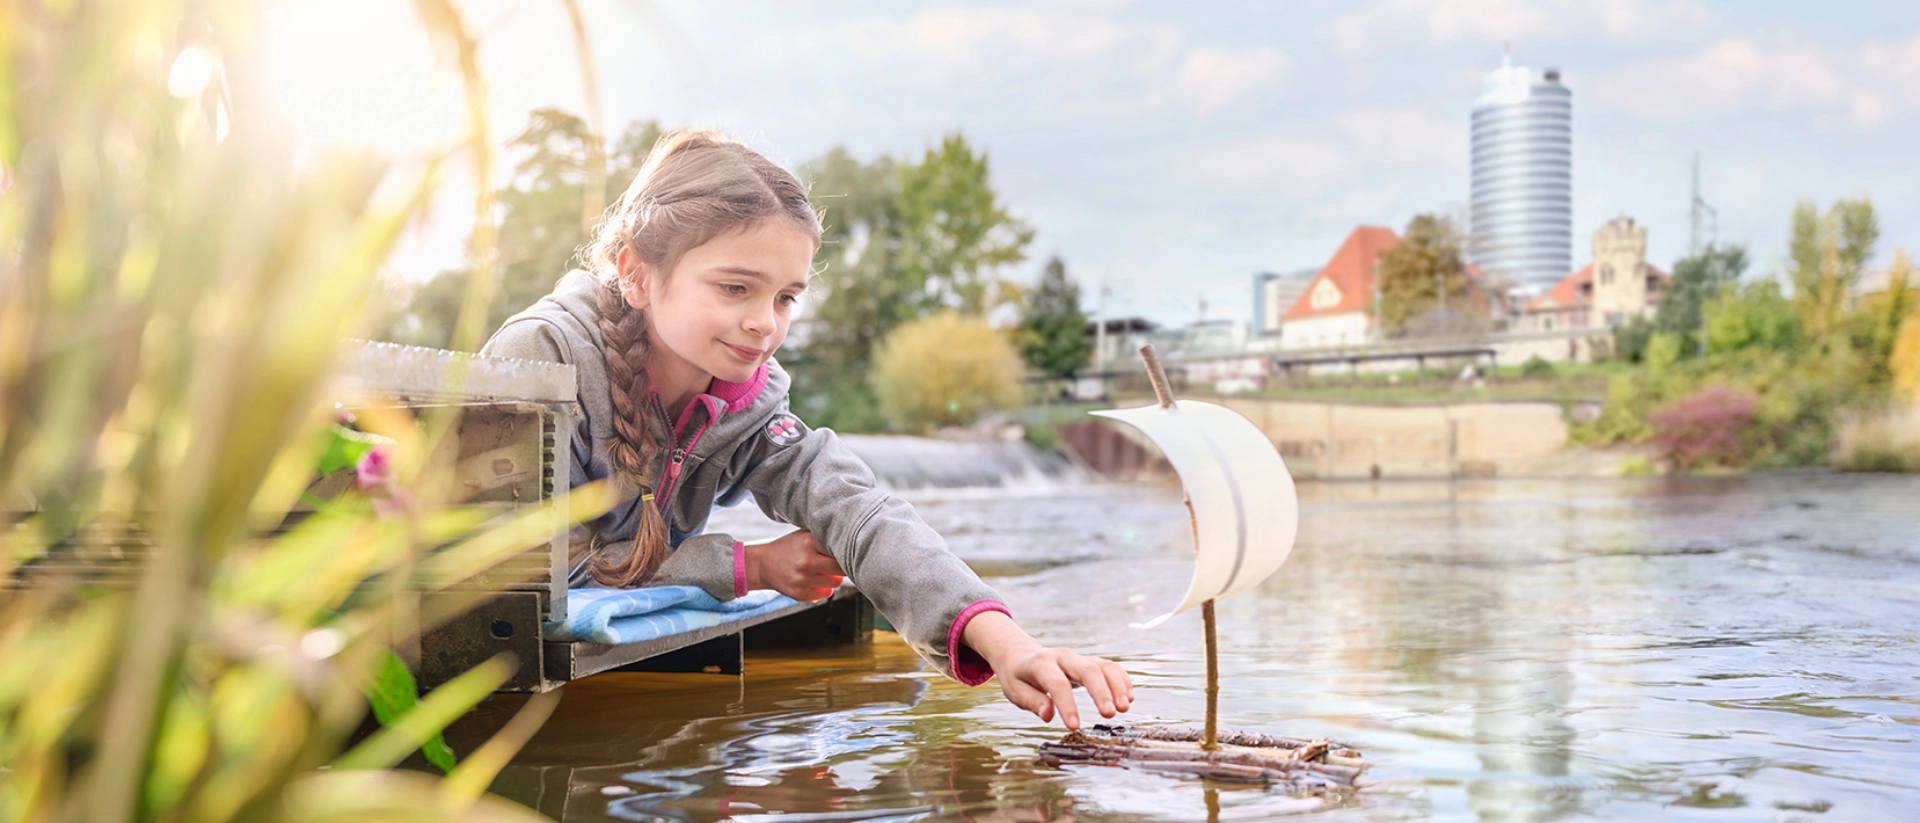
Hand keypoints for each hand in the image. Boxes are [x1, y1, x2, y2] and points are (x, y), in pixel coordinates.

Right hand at [744, 529, 844, 601]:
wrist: (763, 564)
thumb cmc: (789, 548)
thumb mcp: (805, 535)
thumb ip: (826, 538)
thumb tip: (854, 543)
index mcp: (809, 542)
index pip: (841, 549)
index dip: (848, 551)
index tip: (851, 551)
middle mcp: (806, 561)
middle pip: (842, 569)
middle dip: (844, 566)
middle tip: (839, 563)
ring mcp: (802, 580)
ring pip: (836, 583)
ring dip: (834, 578)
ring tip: (824, 570)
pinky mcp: (799, 594)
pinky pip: (825, 594)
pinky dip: (824, 588)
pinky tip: (814, 580)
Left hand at [963, 610, 1133, 729]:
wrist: (1020, 653)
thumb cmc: (1018, 675)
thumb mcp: (1015, 690)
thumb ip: (1032, 702)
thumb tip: (1048, 714)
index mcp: (1040, 663)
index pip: (1057, 683)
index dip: (1067, 705)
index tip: (1074, 726)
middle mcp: (1063, 657)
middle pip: (1087, 670)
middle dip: (1100, 691)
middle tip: (1109, 714)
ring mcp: (1078, 658)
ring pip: (1103, 666)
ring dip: (1117, 686)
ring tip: (1124, 708)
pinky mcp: (1089, 662)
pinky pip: (1110, 667)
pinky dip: (1122, 680)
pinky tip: (1129, 697)